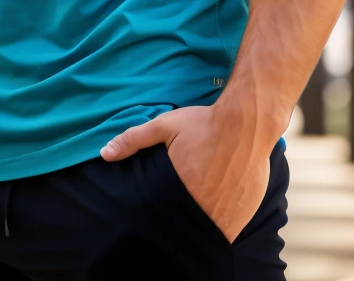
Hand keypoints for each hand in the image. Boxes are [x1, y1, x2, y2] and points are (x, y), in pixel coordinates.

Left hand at [100, 103, 271, 242]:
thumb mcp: (165, 126)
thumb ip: (134, 139)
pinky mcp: (245, 213)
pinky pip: (229, 230)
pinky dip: (221, 224)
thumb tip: (105, 153)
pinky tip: (217, 211)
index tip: (161, 211)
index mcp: (181, 190)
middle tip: (179, 210)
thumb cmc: (204, 123)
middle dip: (181, 221)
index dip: (161, 218)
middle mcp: (205, 208)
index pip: (164, 217)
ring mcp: (228, 214)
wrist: (248, 120)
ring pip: (208, 231)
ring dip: (202, 225)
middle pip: (186, 226)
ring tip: (197, 212)